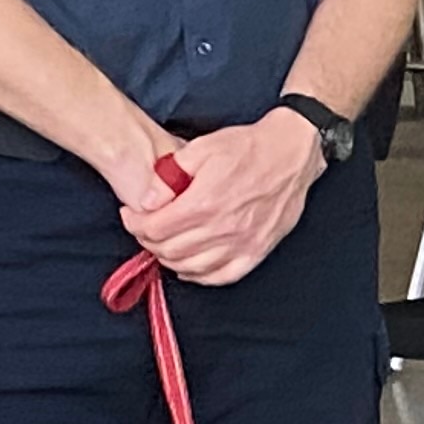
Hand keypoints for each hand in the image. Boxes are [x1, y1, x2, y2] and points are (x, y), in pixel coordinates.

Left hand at [125, 112, 326, 286]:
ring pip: (192, 266)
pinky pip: (223, 276)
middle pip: (169, 250)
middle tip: (145, 228)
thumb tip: (148, 201)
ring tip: (164, 244)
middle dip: (148, 241)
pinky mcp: (257, 250)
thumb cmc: (248, 147)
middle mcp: (222, 228)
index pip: (154, 228)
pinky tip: (190, 266)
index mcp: (204, 202)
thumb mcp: (201, 148)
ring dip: (170, 258)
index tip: (132, 216)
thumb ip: (169, 175)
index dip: (135, 224)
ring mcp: (242, 243)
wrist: (291, 154)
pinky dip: (201, 276)